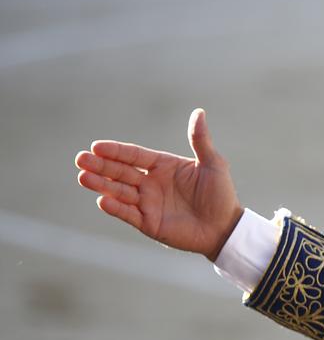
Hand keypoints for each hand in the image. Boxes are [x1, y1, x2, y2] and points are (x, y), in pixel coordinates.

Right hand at [75, 109, 243, 261]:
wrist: (226, 228)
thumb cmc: (221, 194)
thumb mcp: (213, 164)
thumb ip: (200, 140)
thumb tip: (198, 112)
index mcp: (163, 166)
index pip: (134, 155)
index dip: (116, 151)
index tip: (96, 146)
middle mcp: (151, 183)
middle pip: (120, 171)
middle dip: (101, 165)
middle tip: (80, 159)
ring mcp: (148, 203)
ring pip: (119, 191)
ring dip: (101, 184)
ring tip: (83, 177)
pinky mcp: (148, 223)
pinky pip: (128, 213)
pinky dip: (115, 207)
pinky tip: (102, 199)